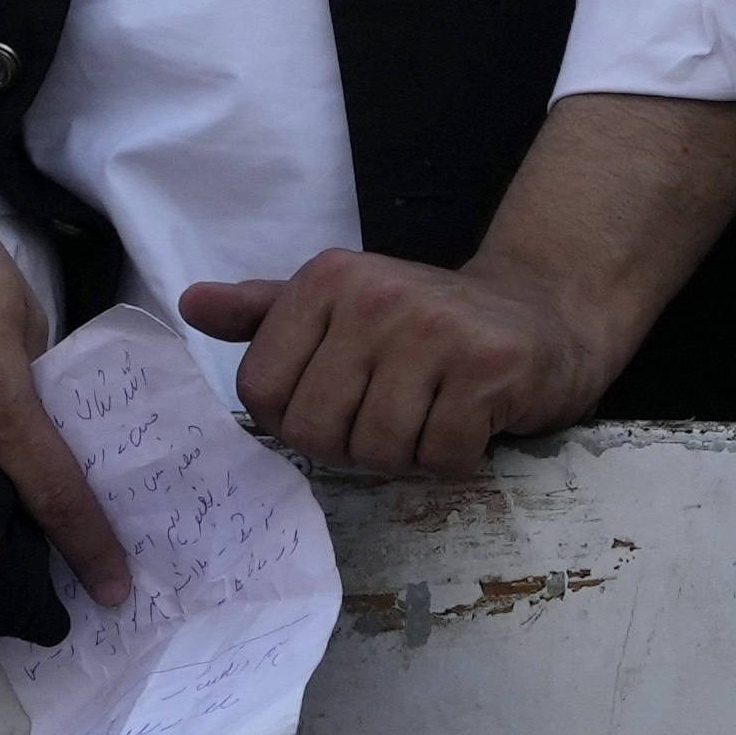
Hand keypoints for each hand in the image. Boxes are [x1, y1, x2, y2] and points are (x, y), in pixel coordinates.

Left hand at [182, 246, 629, 479]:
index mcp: (328, 279)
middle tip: (394, 411)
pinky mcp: (490, 366)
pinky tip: (472, 417)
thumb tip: (190, 303)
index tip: (344, 396)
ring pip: (379, 449)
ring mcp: (436, 328)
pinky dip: (455, 455)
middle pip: (317, 429)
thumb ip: (266, 312)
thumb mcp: (341, 306)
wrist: (545, 312)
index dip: (299, 418)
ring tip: (434, 412)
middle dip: (354, 443)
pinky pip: (440, 455)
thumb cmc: (428, 325)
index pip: (262, 393)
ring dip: (408, 453)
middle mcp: (377, 294)